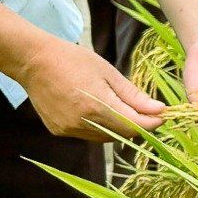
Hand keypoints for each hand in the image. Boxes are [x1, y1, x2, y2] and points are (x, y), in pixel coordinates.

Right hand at [17, 36, 166, 139]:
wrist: (34, 61)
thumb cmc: (73, 60)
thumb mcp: (108, 72)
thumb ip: (133, 95)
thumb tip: (158, 110)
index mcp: (96, 105)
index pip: (134, 125)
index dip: (152, 123)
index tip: (163, 115)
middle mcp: (81, 122)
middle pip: (121, 133)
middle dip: (137, 124)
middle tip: (147, 111)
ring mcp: (69, 129)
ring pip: (105, 137)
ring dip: (118, 126)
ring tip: (119, 107)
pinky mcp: (59, 131)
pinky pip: (88, 135)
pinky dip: (98, 126)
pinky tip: (95, 109)